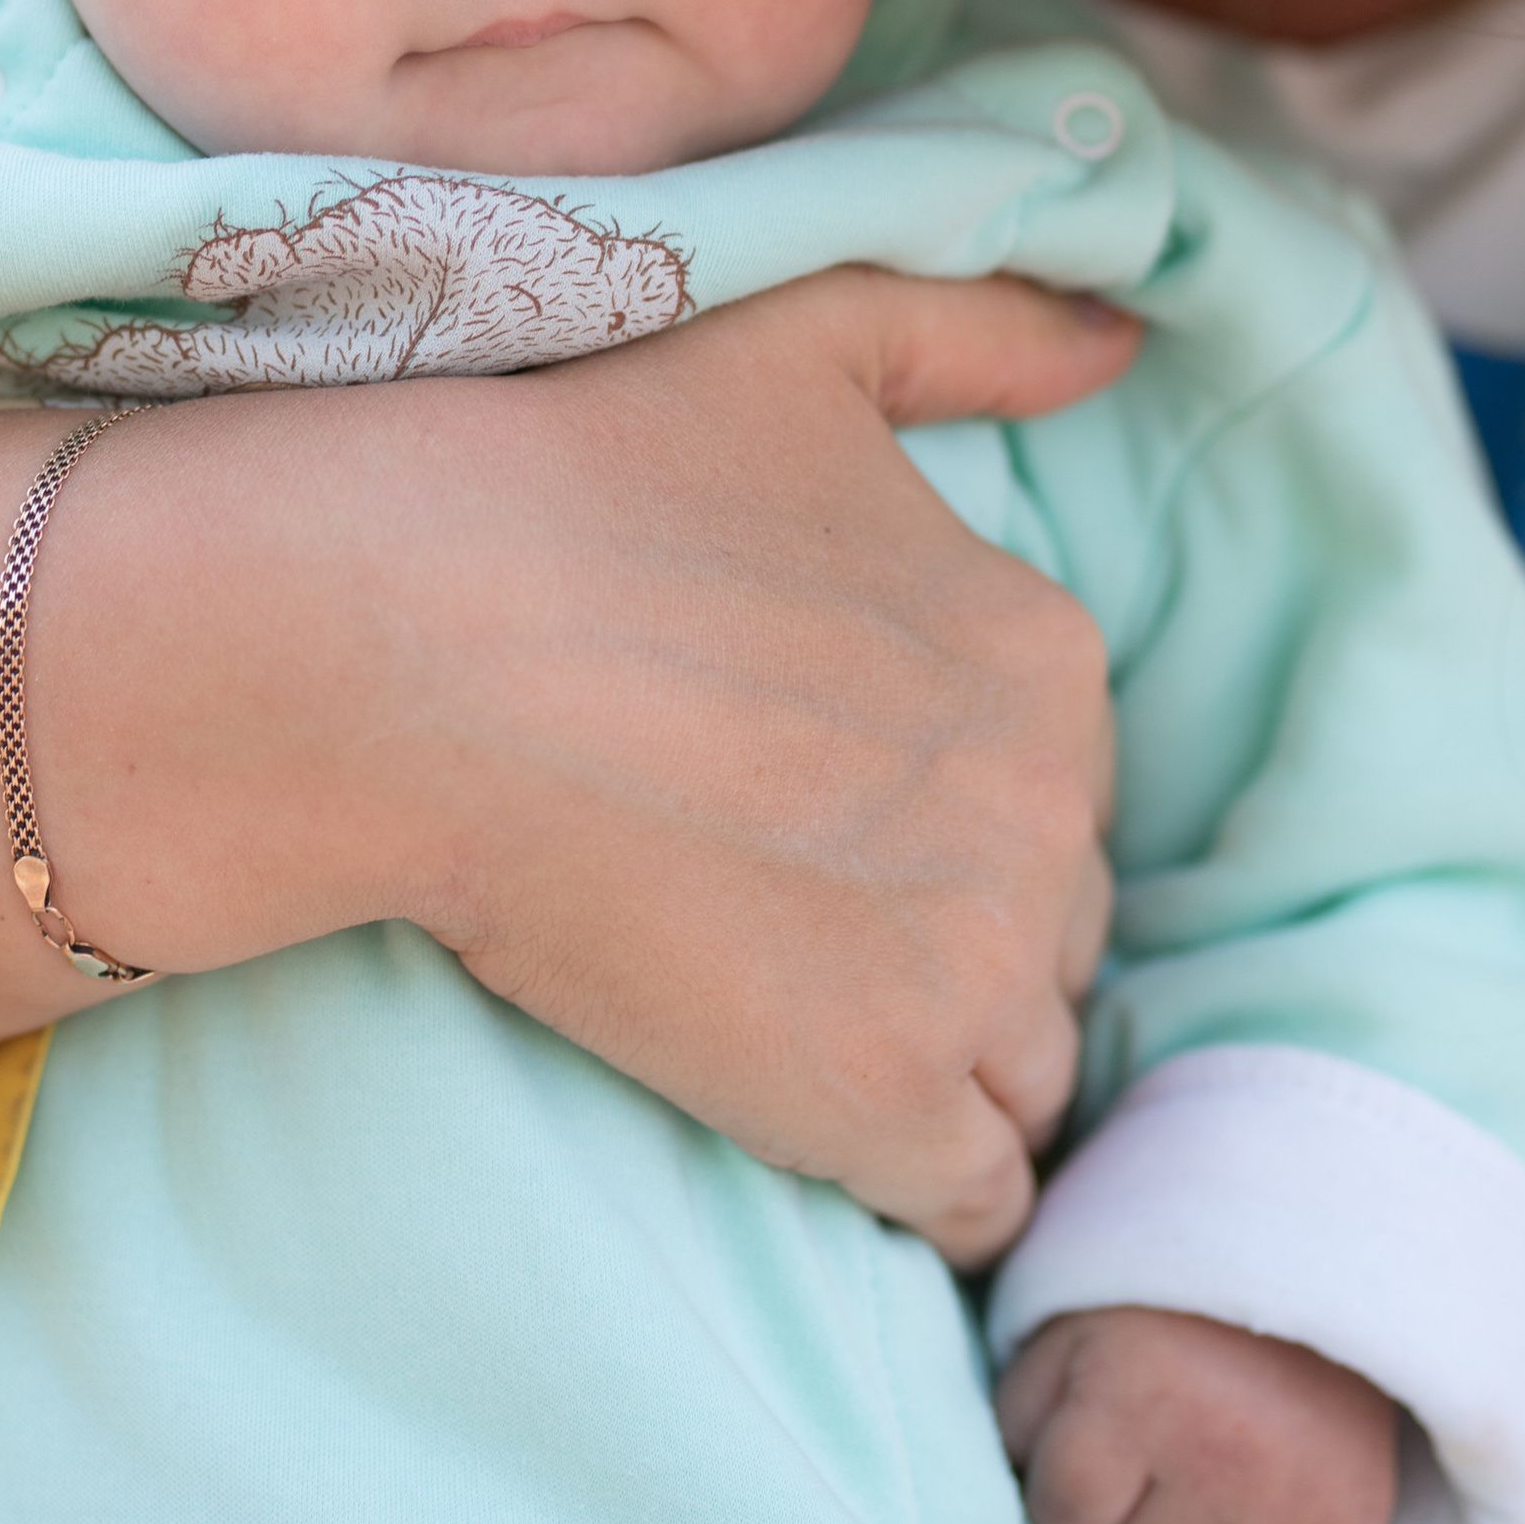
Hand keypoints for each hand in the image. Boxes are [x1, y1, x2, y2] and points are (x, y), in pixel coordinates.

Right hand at [0, 267, 1133, 1262]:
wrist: (398, 635)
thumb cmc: (575, 467)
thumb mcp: (804, 331)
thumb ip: (982, 327)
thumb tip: (1126, 341)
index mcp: (1048, 650)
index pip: (1048, 783)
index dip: (926, 806)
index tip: (795, 800)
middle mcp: (1052, 812)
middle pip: (1045, 926)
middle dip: (936, 931)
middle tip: (767, 905)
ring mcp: (974, 966)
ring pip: (1016, 1066)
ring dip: (927, 1060)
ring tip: (772, 1014)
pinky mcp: (876, 1098)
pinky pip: (971, 1197)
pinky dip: (909, 1182)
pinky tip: (800, 1122)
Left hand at [995, 1305, 1398, 1523]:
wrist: (1300, 1274)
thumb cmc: (1155, 1314)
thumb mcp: (1064, 1334)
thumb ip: (1015, 1416)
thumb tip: (997, 1506)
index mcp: (1131, 1400)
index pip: (1065, 1518)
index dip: (1061, 1502)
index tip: (1078, 1466)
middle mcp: (1215, 1459)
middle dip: (1129, 1522)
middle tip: (1154, 1454)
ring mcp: (1289, 1504)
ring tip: (1196, 1490)